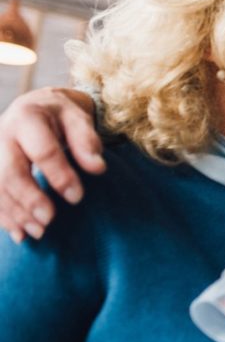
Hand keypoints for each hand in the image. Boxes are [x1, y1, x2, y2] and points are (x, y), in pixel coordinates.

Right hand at [0, 87, 103, 241]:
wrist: (32, 107)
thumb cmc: (60, 117)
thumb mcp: (78, 119)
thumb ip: (87, 142)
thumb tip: (98, 168)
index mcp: (28, 118)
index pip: (43, 151)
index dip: (60, 176)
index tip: (77, 197)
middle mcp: (2, 136)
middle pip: (10, 172)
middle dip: (29, 199)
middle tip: (50, 220)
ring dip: (15, 213)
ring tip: (39, 231)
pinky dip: (4, 217)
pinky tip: (20, 235)